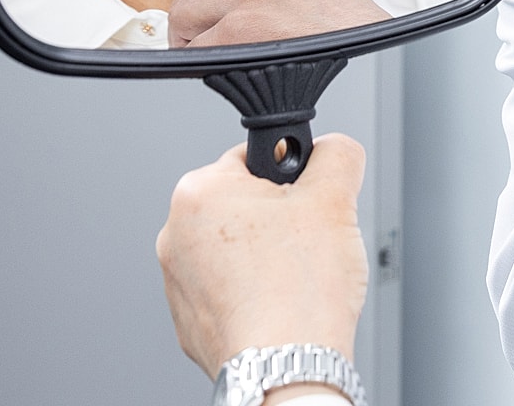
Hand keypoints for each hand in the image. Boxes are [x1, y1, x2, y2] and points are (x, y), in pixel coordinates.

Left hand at [156, 134, 367, 377]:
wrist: (286, 365)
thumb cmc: (299, 291)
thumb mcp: (335, 197)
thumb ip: (338, 154)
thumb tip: (335, 148)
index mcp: (199, 192)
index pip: (255, 158)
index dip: (295, 177)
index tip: (310, 202)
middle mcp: (176, 234)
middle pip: (247, 205)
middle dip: (282, 219)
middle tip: (309, 243)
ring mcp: (179, 282)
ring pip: (240, 249)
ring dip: (270, 256)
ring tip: (297, 279)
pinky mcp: (191, 320)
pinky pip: (231, 289)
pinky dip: (257, 292)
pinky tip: (281, 304)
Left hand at [172, 0, 389, 46]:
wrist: (377, 49)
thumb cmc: (357, 30)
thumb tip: (265, 2)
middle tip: (194, 24)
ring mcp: (249, 1)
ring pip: (186, 7)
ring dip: (184, 30)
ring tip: (197, 48)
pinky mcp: (239, 33)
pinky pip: (197, 45)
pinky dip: (194, 58)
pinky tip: (209, 66)